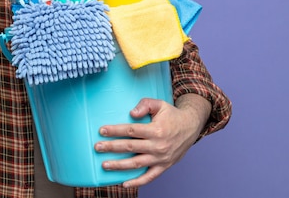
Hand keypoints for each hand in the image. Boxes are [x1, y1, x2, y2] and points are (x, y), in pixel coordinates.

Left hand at [94, 95, 210, 187]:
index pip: (131, 131)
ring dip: (119, 166)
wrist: (191, 126)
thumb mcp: (160, 104)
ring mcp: (161, 158)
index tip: (101, 131)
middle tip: (97, 147)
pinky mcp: (164, 166)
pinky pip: (150, 177)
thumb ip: (145, 104)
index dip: (115, 131)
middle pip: (130, 147)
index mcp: (156, 130)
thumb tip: (131, 113)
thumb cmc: (172, 115)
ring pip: (137, 164)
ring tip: (104, 165)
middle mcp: (158, 145)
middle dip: (112, 148)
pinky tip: (124, 183)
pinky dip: (137, 182)